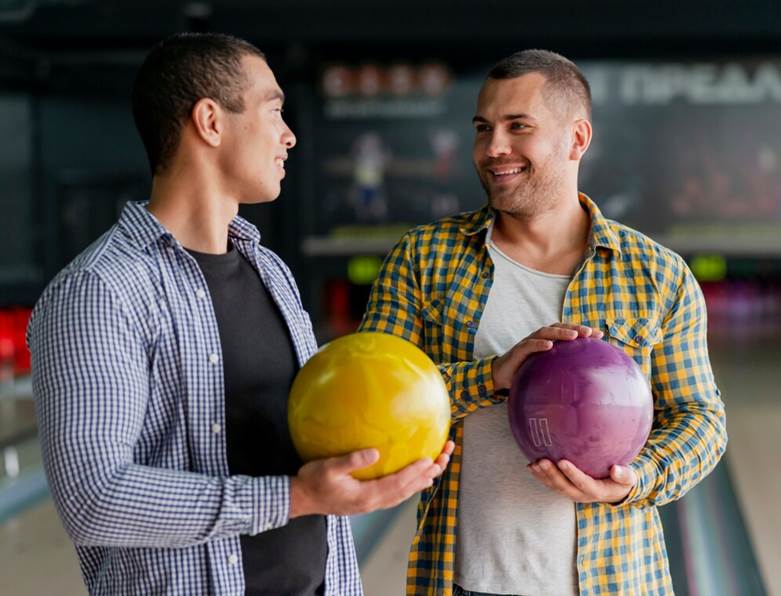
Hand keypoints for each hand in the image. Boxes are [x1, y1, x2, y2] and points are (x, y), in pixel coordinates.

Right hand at [290, 440, 454, 516]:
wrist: (301, 499)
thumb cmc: (312, 481)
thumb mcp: (328, 468)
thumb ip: (351, 460)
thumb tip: (374, 452)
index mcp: (366, 496)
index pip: (397, 484)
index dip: (415, 472)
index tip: (430, 459)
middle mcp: (374, 502)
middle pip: (407, 490)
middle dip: (428, 474)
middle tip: (445, 457)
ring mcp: (372, 504)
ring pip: (404, 493)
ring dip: (423, 479)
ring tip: (439, 465)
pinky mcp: (369, 501)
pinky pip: (397, 493)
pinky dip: (411, 484)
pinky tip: (416, 476)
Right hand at [492, 323, 603, 391]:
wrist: (501, 376)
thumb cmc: (526, 373)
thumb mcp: (546, 372)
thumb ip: (561, 372)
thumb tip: (584, 387)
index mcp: (548, 342)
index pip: (567, 332)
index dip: (582, 331)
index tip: (600, 335)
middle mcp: (539, 339)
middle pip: (559, 328)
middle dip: (575, 328)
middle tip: (590, 332)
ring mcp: (528, 343)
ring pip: (545, 332)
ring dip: (560, 332)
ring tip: (573, 335)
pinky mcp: (518, 350)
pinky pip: (529, 345)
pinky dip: (539, 344)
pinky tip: (549, 346)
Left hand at [528, 458, 636, 503]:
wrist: (614, 491)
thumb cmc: (621, 481)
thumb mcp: (629, 479)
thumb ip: (624, 475)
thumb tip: (616, 469)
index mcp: (596, 491)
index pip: (582, 482)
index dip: (571, 473)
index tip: (562, 461)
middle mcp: (581, 495)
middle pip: (563, 486)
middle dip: (551, 474)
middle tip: (541, 461)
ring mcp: (571, 493)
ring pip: (554, 486)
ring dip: (543, 476)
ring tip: (533, 464)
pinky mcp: (565, 490)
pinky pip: (551, 484)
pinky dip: (540, 476)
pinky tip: (531, 466)